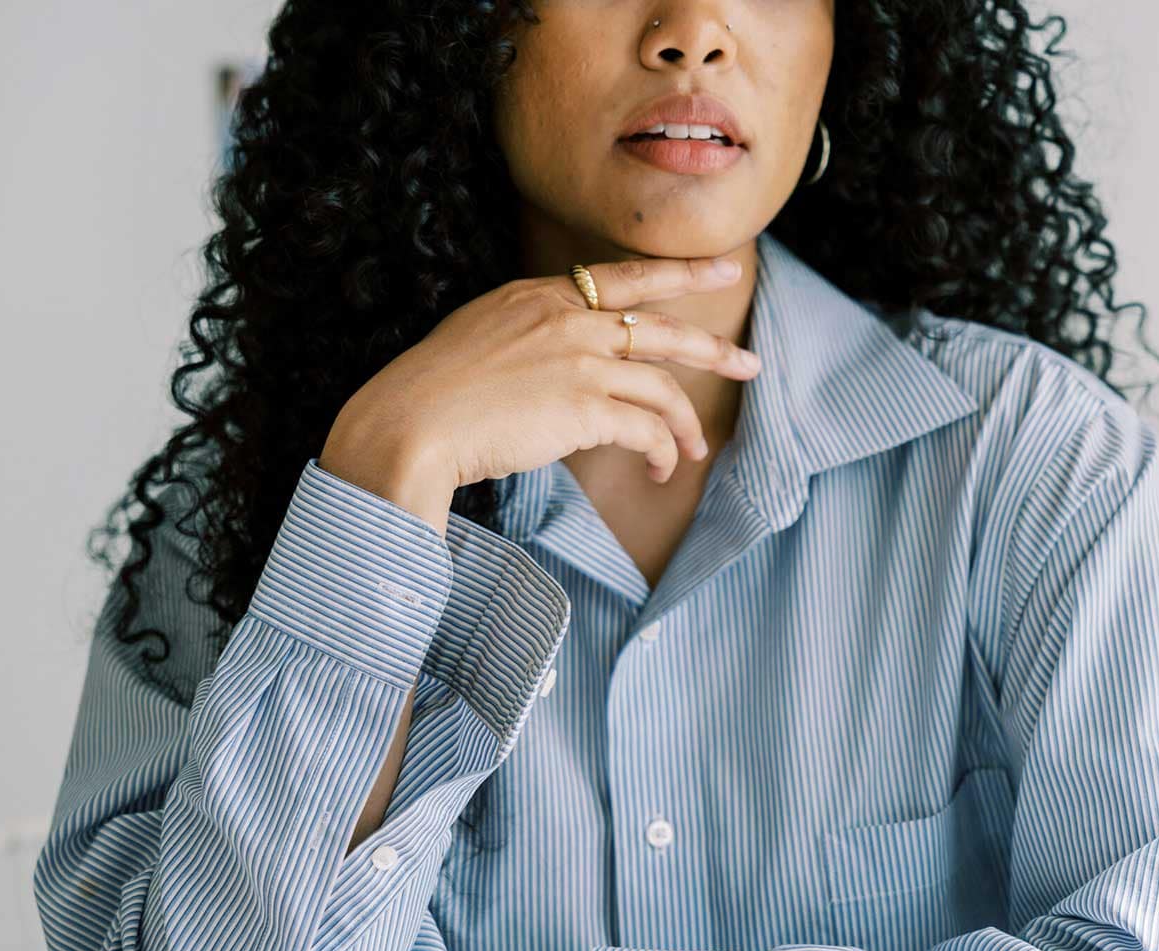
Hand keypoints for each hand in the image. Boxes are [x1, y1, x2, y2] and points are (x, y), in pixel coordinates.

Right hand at [317, 254, 762, 534]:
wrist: (410, 424)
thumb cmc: (431, 394)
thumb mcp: (479, 339)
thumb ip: (528, 338)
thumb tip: (559, 366)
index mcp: (539, 296)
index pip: (623, 277)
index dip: (679, 275)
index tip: (721, 273)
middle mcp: (565, 320)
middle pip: (659, 327)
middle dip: (711, 348)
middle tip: (748, 364)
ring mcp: (578, 361)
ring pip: (661, 386)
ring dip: (684, 424)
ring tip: (694, 450)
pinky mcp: (584, 407)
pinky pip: (645, 428)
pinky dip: (661, 450)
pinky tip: (661, 469)